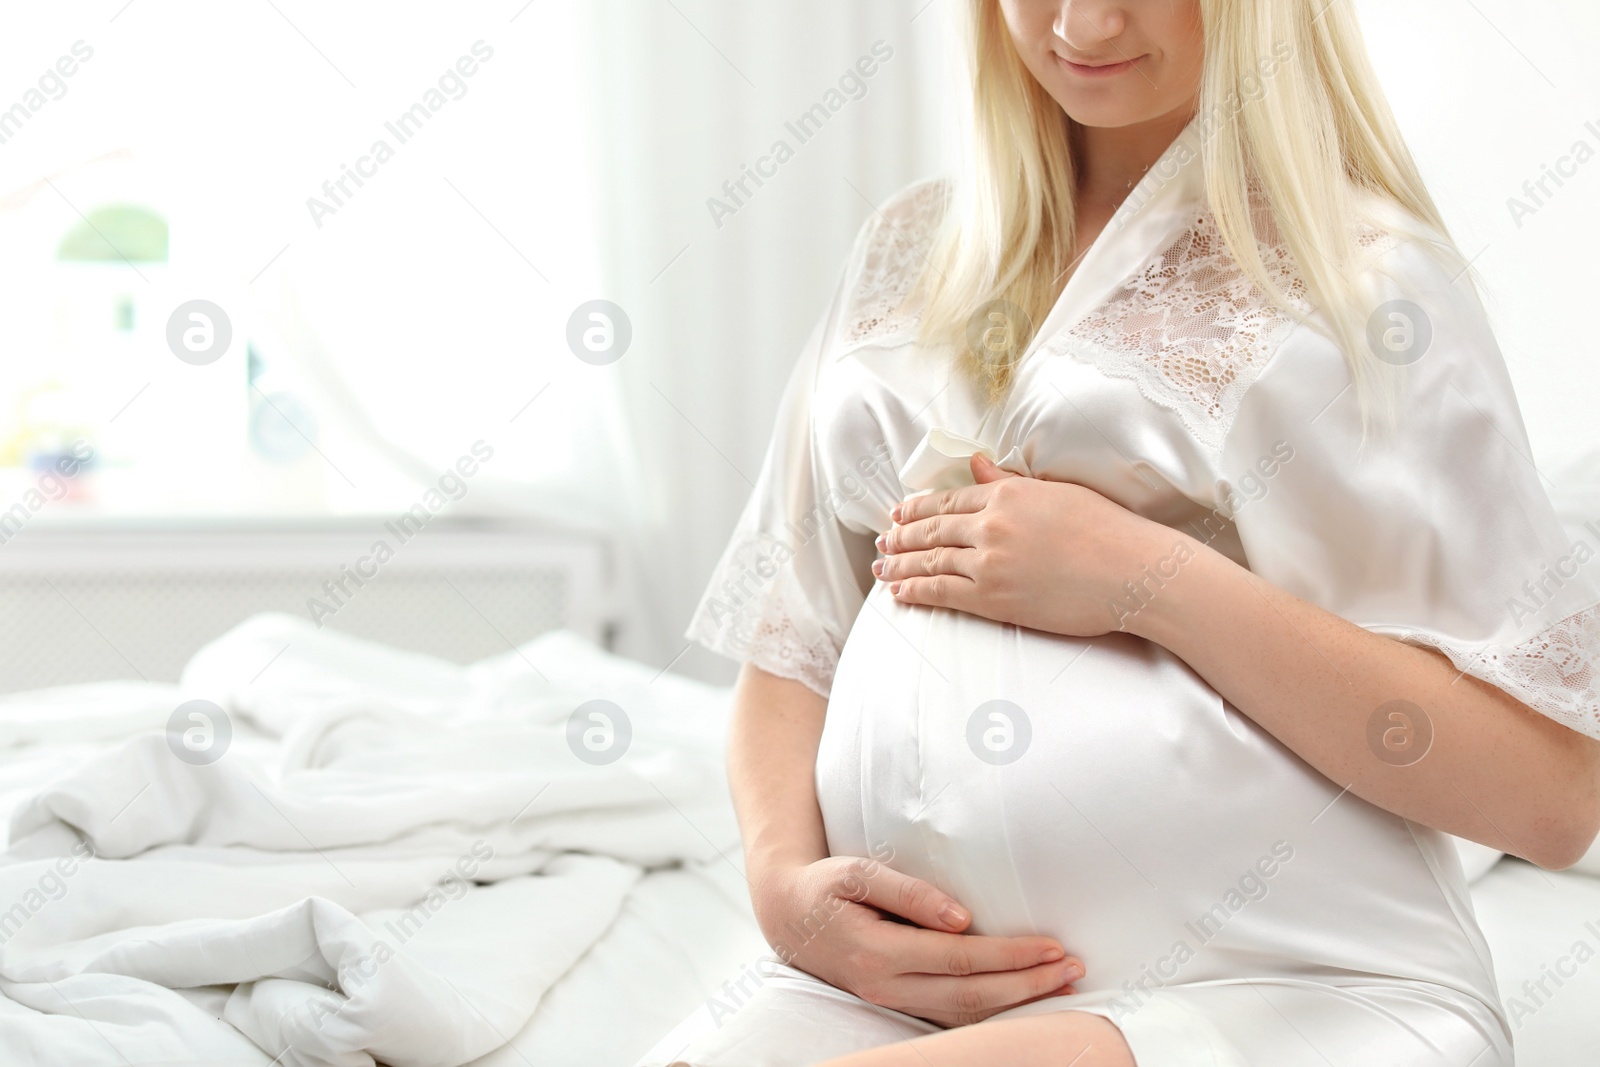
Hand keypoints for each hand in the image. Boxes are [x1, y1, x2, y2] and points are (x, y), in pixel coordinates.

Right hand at [752, 855, 1084, 1026]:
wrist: (786, 916)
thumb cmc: (825, 886)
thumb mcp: (858, 873)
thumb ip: (909, 893)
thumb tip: (962, 917)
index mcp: (879, 952)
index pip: (962, 959)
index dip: (1012, 956)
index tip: (1054, 946)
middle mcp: (886, 986)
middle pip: (971, 996)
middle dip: (1028, 985)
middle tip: (1074, 968)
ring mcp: (890, 1001)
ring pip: (964, 1015)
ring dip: (1017, 1003)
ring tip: (1062, 986)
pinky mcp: (894, 1003)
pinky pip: (950, 1018)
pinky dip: (990, 1013)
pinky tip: (1019, 999)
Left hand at [873, 453, 1191, 636]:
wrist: (1133, 571)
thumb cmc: (1107, 530)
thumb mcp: (1055, 493)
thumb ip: (1008, 481)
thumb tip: (976, 465)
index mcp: (1006, 494)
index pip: (948, 499)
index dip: (918, 509)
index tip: (900, 514)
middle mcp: (991, 524)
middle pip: (932, 529)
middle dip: (902, 537)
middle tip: (883, 542)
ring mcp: (989, 562)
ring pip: (930, 561)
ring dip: (900, 565)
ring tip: (882, 568)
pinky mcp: (993, 597)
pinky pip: (942, 593)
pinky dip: (915, 591)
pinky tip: (899, 592)